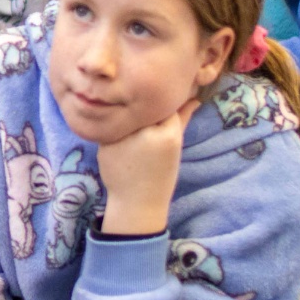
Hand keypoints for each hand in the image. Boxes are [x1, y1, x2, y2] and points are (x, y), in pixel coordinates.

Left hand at [96, 100, 196, 235]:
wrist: (137, 202)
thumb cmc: (160, 174)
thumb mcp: (174, 146)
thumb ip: (182, 119)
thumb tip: (194, 98)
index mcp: (169, 134)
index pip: (163, 105)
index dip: (160, 110)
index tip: (157, 122)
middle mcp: (146, 132)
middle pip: (143, 108)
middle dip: (143, 117)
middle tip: (143, 138)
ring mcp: (124, 137)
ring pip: (125, 116)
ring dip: (128, 124)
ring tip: (133, 146)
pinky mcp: (105, 143)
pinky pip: (110, 127)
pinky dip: (115, 134)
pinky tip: (121, 151)